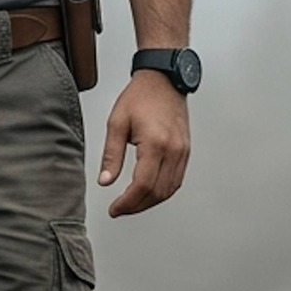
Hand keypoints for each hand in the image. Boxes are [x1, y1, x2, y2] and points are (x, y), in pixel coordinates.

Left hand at [98, 71, 190, 216]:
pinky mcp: (186, 151)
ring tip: (131, 204)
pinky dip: (162, 191)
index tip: (115, 209)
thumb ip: (111, 155)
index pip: (142, 186)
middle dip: (137, 206)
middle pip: (157, 192)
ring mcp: (183, 152)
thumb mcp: (116, 124)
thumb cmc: (140, 97)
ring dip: (150, 201)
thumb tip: (105, 181)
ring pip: (169, 189)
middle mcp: (173, 151)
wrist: (163, 80)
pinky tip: (148, 192)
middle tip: (120, 209)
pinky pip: (176, 180)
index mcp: (155, 144)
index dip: (127, 203)